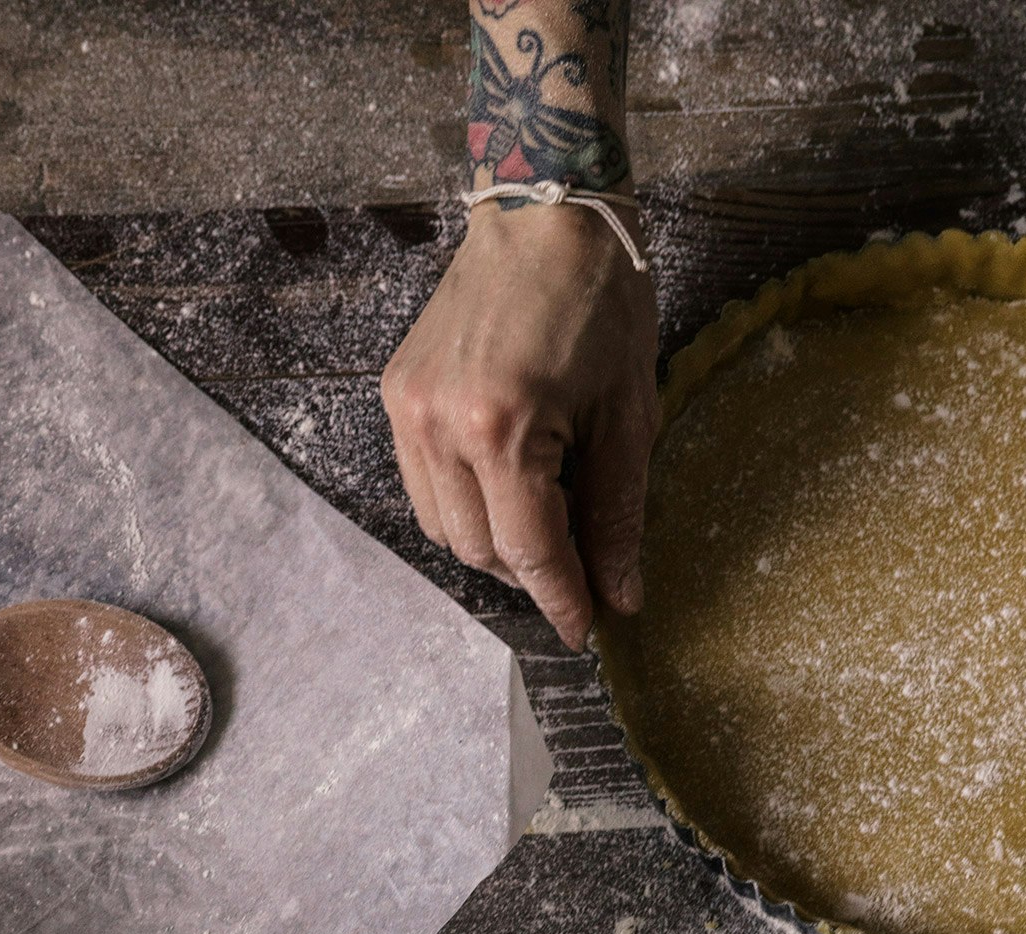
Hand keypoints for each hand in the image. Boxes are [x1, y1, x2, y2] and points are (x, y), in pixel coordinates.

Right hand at [382, 200, 657, 650]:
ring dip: (493, 542)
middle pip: (480, 550)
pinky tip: (504, 482)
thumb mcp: (629, 412)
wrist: (544, 210)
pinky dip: (463, 503)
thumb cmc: (600, 298)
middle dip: (531, 572)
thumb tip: (619, 595)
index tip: (586, 630)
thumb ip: (618, 512)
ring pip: (443, 528)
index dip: (562, 599)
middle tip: (579, 566)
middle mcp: (441, 424)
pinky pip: (423, 485)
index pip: (530, 550)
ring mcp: (408, 409)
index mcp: (505, 427)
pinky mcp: (396, 393)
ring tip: (543, 518)